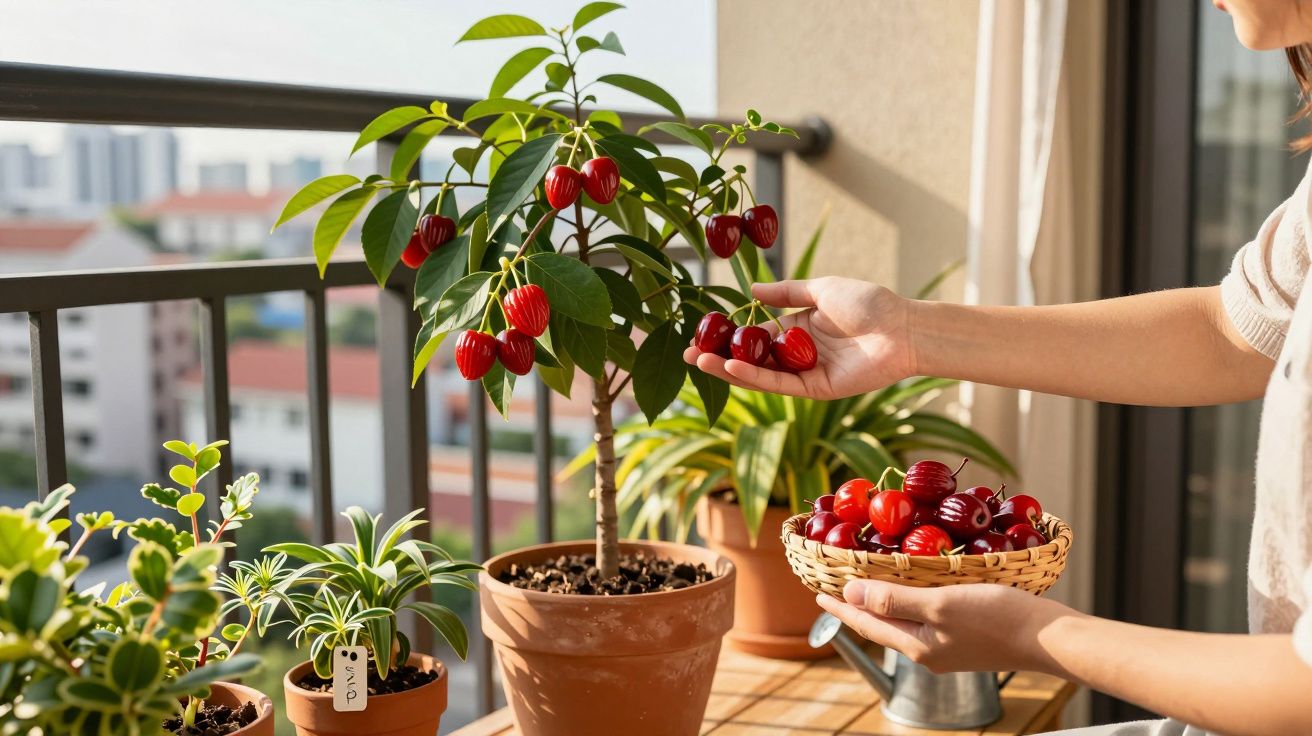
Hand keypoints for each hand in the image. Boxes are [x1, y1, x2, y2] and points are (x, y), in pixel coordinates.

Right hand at [683, 277, 913, 399]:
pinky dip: (755, 377)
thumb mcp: (821, 289)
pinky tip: (731, 368)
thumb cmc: (868, 303)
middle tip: (689, 353)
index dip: (730, 336)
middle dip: (720, 357)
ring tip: (700, 361)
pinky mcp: (816, 389)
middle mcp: (799, 353)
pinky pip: (780, 384)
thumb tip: (752, 292)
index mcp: (799, 328)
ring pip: (761, 374)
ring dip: (729, 369)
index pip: (756, 335)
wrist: (901, 327)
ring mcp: (806, 373)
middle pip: (752, 358)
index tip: (702, 333)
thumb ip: (786, 293)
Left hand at [816, 580, 1074, 673]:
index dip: (841, 606)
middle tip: (838, 587)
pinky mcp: (966, 640)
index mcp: (916, 646)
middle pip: (881, 626)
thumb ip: (893, 601)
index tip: (818, 593)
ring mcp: (947, 649)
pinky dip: (909, 603)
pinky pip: (924, 620)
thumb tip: (851, 595)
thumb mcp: (939, 604)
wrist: (1047, 638)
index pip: (866, 624)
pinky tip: (912, 591)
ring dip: (883, 604)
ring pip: (902, 623)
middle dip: (858, 607)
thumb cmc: (996, 617)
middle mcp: (927, 652)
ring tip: (868, 587)